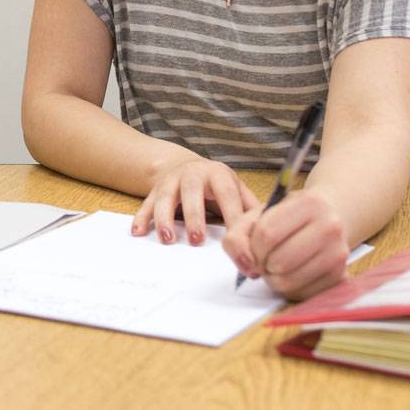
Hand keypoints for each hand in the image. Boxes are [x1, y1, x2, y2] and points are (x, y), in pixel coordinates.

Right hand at [131, 157, 256, 244]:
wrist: (183, 166)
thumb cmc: (215, 184)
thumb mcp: (235, 188)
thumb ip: (250, 206)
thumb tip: (272, 228)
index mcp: (218, 174)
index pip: (227, 195)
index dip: (233, 218)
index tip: (240, 243)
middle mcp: (193, 174)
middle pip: (192, 193)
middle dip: (195, 216)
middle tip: (198, 241)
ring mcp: (170, 182)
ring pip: (165, 198)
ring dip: (165, 219)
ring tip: (169, 240)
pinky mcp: (154, 191)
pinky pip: (146, 204)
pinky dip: (141, 218)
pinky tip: (138, 233)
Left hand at [222, 190, 348, 299]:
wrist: (325, 221)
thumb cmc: (286, 219)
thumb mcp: (257, 216)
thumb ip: (238, 237)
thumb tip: (247, 266)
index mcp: (309, 203)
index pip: (267, 233)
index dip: (252, 247)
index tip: (253, 248)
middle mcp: (330, 227)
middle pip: (279, 260)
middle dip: (262, 264)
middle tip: (263, 259)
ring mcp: (339, 253)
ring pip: (289, 280)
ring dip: (272, 279)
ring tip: (274, 267)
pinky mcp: (341, 276)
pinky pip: (302, 294)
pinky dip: (287, 288)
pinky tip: (289, 274)